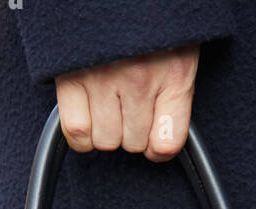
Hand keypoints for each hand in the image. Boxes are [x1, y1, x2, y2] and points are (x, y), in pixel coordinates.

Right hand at [56, 46, 198, 160]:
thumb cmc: (153, 16)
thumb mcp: (183, 47)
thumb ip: (176, 94)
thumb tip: (161, 140)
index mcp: (174, 74)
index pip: (166, 144)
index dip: (159, 145)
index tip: (154, 136)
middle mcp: (140, 80)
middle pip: (133, 144)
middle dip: (131, 132)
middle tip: (128, 107)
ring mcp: (104, 79)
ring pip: (105, 141)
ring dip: (106, 131)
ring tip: (108, 106)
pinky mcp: (72, 76)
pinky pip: (77, 132)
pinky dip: (82, 134)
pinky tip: (88, 116)